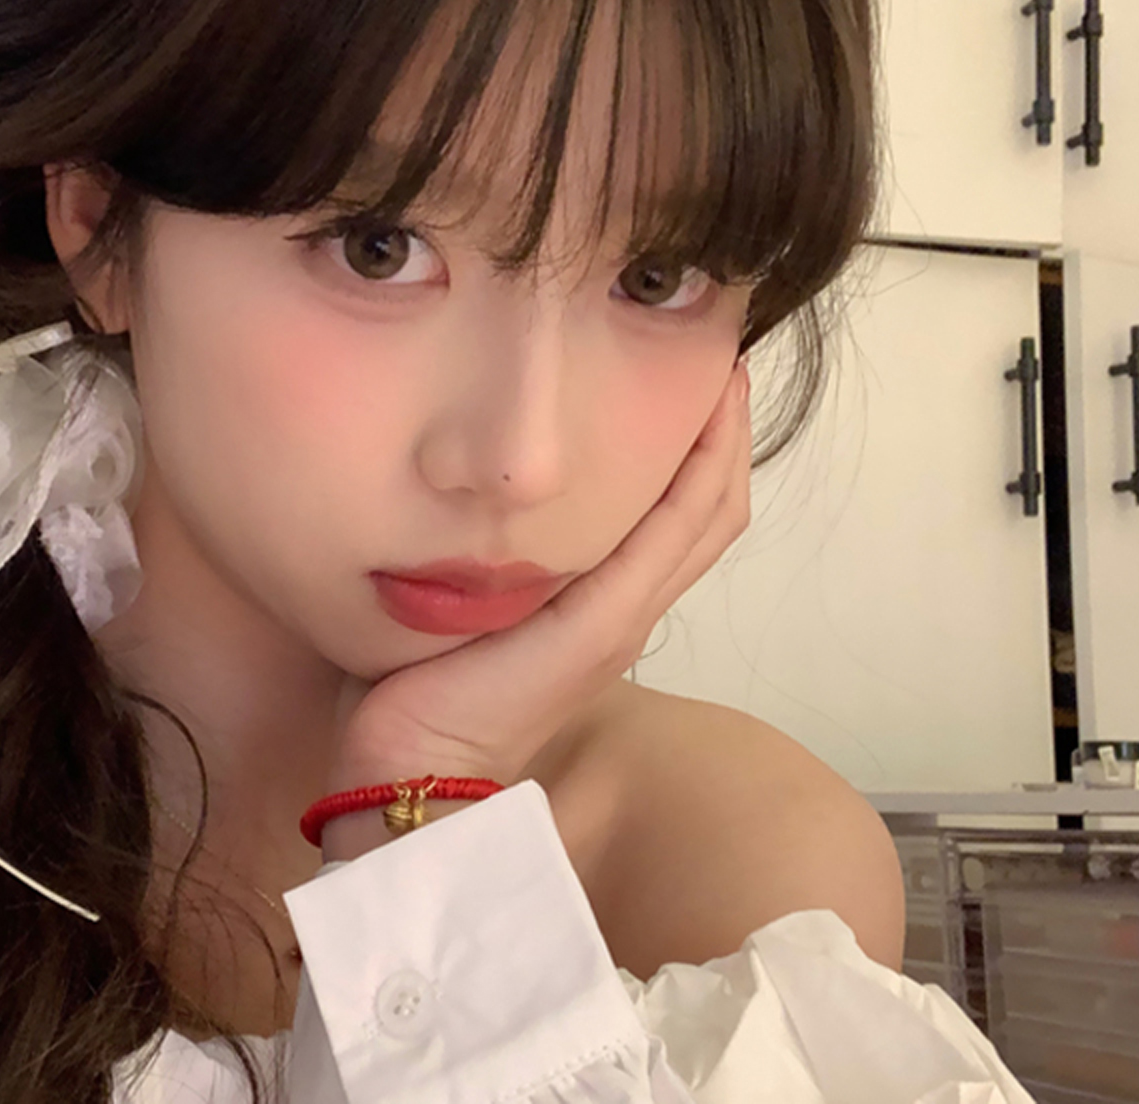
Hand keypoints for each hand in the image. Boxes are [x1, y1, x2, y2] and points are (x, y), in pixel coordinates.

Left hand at [329, 358, 753, 794]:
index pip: (677, 523)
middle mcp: (626, 612)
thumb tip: (446, 489)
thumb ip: (476, 554)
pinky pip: (673, 532)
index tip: (694, 386)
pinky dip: (701, 471)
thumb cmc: (419, 694)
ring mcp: (622, 618)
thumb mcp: (460, 601)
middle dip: (723, 437)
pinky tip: (706, 418)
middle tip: (723, 363)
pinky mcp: (603, 625)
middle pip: (710, 512)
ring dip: (723, 443)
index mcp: (599, 610)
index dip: (697, 456)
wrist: (411, 775)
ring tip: (727, 378)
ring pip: (706, 516)